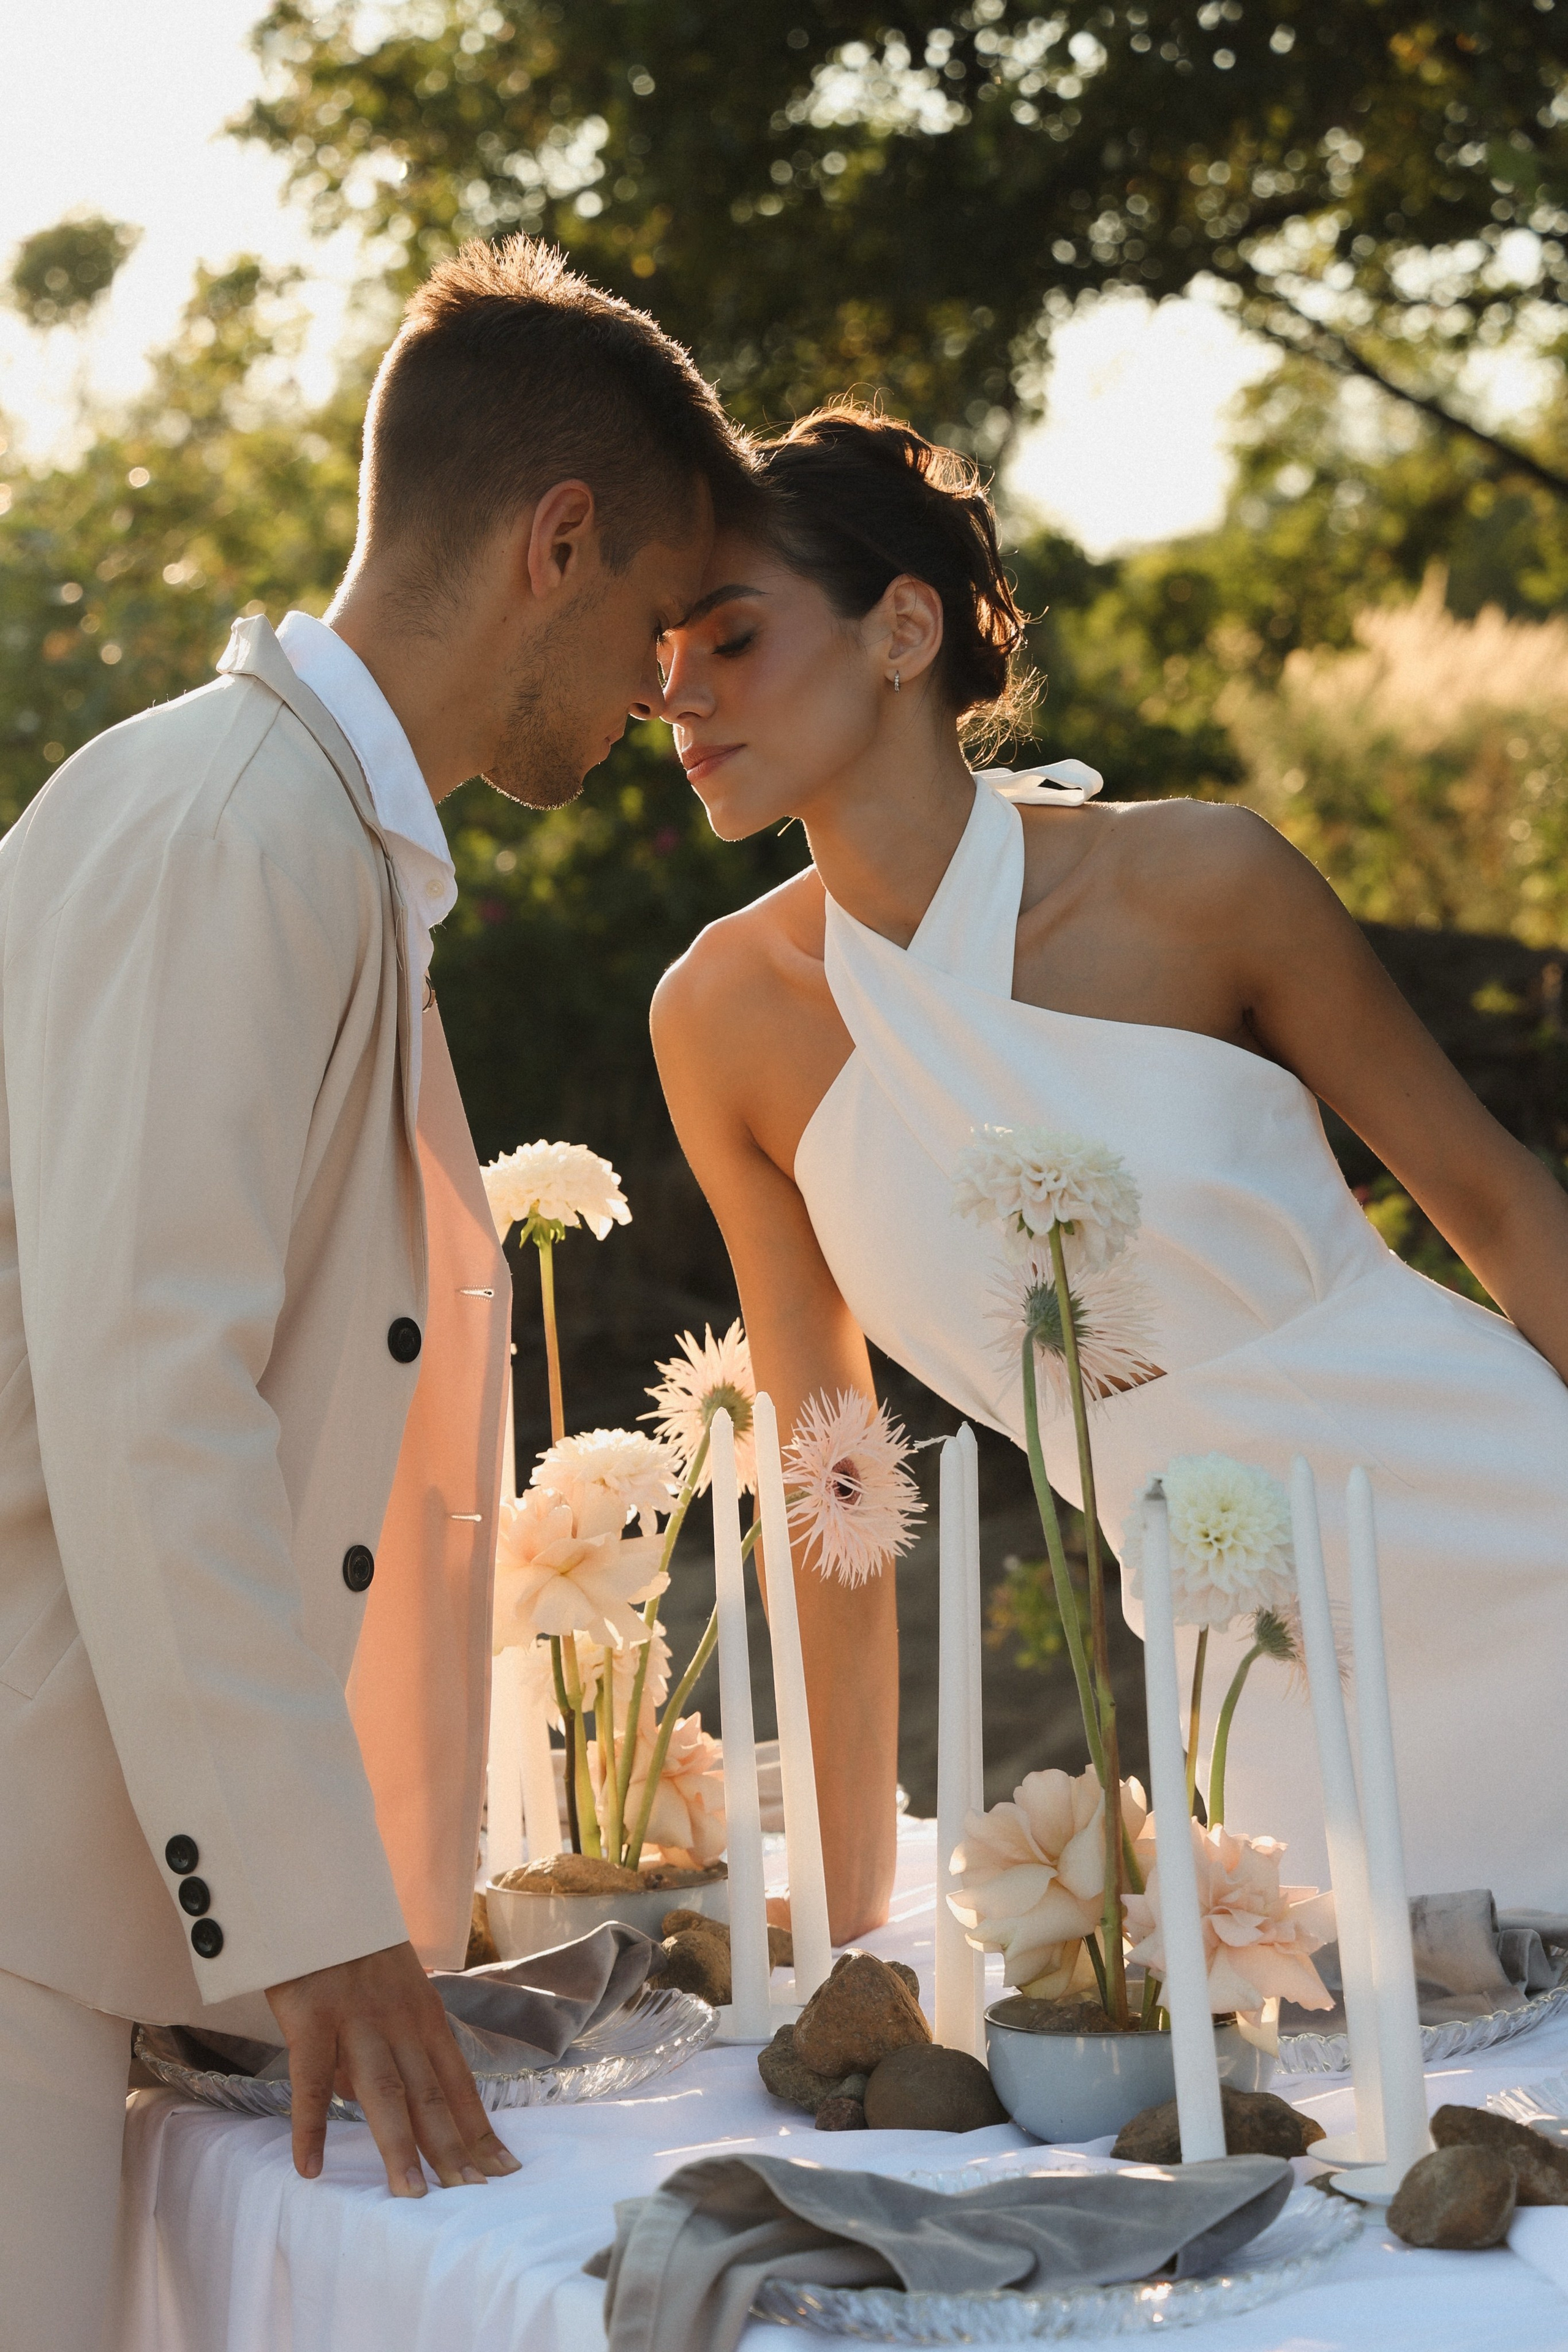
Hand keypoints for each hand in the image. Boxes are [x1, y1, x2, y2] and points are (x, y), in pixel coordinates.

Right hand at [266, 1940, 521, 2197]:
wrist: (320, 1894)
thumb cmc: (353, 1951)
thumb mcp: (390, 1994)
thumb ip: (389, 2046)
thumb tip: (371, 2101)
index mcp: (424, 2017)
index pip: (459, 2082)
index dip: (480, 2127)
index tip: (502, 2169)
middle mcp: (400, 2022)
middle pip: (432, 2093)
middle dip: (453, 2147)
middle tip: (472, 2196)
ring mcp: (358, 2020)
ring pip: (385, 2091)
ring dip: (399, 2145)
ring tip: (412, 2194)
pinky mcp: (313, 2016)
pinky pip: (310, 2079)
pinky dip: (311, 2124)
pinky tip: (310, 2166)